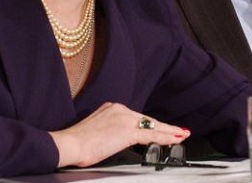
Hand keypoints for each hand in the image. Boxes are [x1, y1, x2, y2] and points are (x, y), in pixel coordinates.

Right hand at [49, 102, 190, 167]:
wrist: (70, 143)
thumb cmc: (76, 142)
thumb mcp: (94, 130)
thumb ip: (108, 130)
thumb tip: (112, 139)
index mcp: (112, 108)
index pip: (136, 117)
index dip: (150, 124)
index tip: (158, 127)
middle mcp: (120, 109)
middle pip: (147, 120)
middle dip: (164, 127)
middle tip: (178, 130)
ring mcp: (125, 119)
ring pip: (153, 126)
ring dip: (169, 132)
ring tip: (181, 135)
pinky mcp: (128, 131)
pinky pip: (152, 134)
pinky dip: (166, 137)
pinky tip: (175, 138)